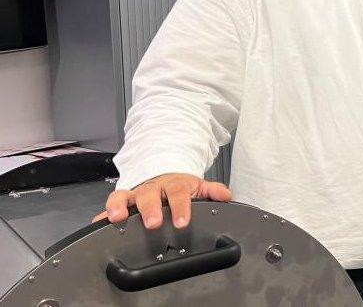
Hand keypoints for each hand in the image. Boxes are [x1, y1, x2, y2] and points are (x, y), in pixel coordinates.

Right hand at [91, 173, 231, 229]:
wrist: (164, 176)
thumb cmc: (180, 187)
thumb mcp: (199, 187)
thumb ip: (213, 191)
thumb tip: (226, 196)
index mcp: (174, 185)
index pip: (179, 194)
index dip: (181, 207)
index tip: (182, 222)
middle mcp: (153, 188)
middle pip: (150, 195)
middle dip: (150, 209)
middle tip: (153, 223)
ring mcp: (136, 194)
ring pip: (125, 196)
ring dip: (120, 206)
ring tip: (117, 217)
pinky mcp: (122, 201)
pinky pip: (110, 205)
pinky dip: (103, 214)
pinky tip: (99, 223)